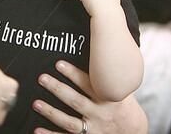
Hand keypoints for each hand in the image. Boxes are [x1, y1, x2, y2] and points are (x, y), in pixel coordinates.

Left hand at [32, 61, 147, 133]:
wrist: (134, 132)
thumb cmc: (123, 105)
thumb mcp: (121, 89)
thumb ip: (108, 75)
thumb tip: (97, 46)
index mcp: (108, 98)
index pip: (88, 84)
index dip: (73, 74)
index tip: (58, 63)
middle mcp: (100, 114)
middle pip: (76, 101)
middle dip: (58, 89)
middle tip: (42, 78)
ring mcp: (93, 129)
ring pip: (69, 122)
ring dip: (51, 112)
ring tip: (35, 103)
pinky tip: (36, 129)